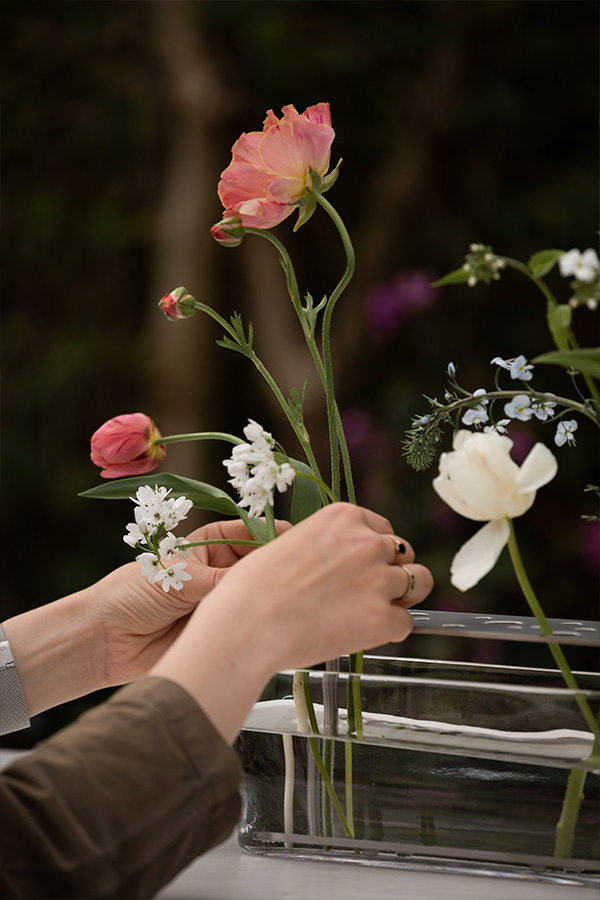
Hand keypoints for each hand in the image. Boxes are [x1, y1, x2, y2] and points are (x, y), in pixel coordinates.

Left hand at [3, 517, 288, 716]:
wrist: (105, 641)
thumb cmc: (131, 595)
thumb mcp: (181, 578)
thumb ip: (223, 581)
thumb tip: (262, 578)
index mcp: (204, 547)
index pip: (245, 534)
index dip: (269, 534)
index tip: (294, 537)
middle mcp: (215, 572)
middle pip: (255, 565)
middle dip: (274, 566)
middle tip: (297, 570)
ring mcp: (217, 603)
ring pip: (253, 596)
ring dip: (268, 596)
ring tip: (291, 596)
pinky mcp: (216, 632)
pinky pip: (244, 626)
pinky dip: (259, 625)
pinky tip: (275, 623)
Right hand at [151, 503, 433, 741]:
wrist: (247, 624)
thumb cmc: (253, 588)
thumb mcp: (290, 543)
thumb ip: (325, 547)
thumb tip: (337, 565)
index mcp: (344, 517)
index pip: (382, 529)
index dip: (374, 551)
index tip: (360, 568)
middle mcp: (368, 542)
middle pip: (404, 553)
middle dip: (390, 571)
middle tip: (366, 593)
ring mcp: (379, 579)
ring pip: (419, 583)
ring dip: (402, 597)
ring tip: (376, 612)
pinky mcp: (384, 618)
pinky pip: (406, 623)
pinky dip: (389, 631)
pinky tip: (362, 635)